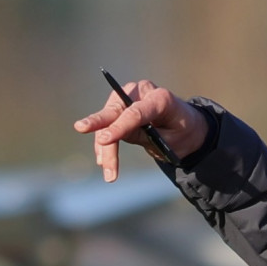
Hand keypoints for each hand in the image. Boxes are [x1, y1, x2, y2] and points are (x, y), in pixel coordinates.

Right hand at [74, 79, 207, 181]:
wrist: (186, 127)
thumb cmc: (181, 133)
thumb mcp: (170, 141)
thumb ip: (144, 137)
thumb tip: (112, 137)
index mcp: (161, 98)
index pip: (136, 112)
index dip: (119, 126)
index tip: (104, 139)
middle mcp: (142, 92)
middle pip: (117, 110)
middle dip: (99, 123)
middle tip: (80, 128)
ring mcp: (129, 97)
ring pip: (109, 121)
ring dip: (104, 147)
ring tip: (109, 173)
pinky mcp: (120, 108)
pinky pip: (108, 125)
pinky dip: (104, 144)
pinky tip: (102, 161)